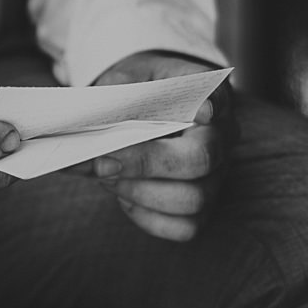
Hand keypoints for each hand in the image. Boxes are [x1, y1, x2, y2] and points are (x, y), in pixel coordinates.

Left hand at [82, 51, 234, 241]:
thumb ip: (112, 98)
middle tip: (102, 162)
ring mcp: (217, 174)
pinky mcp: (203, 206)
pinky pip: (184, 226)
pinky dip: (147, 216)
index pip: (219, 98)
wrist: (140, 113)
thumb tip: (86, 125)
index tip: (200, 110)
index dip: (211, 106)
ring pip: (193, 199)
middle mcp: (222, 136)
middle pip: (201, 159)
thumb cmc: (134, 94)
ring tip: (107, 177)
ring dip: (140, 192)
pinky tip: (124, 196)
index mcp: (209, 94)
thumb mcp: (123, 81)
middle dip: (145, 164)